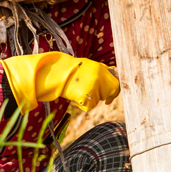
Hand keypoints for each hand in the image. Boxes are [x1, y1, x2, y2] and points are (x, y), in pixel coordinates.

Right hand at [2, 52, 120, 112]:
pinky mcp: (86, 97)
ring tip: (78, 90)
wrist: (54, 73)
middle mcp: (99, 77)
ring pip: (98, 100)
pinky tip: (75, 96)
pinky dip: (84, 105)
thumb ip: (101, 72)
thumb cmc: (70, 70)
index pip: (116, 83)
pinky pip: (90, 106)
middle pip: (111, 92)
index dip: (115, 91)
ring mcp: (93, 87)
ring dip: (91, 99)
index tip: (110, 97)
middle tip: (93, 96)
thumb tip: (114, 76)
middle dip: (105, 96)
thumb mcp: (88, 66)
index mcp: (100, 68)